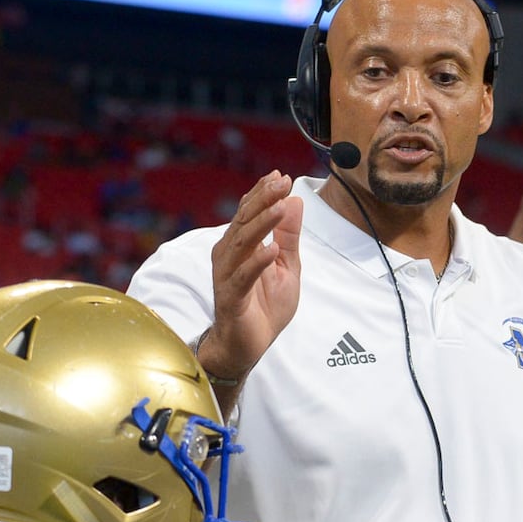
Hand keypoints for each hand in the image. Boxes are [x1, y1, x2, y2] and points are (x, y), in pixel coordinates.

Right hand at [201, 170, 302, 380]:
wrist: (249, 345)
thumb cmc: (265, 306)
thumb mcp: (287, 266)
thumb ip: (289, 235)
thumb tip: (294, 200)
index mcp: (242, 245)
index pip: (249, 212)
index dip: (263, 193)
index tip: (280, 176)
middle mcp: (229, 255)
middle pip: (243, 221)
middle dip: (262, 200)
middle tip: (280, 182)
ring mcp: (227, 275)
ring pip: (242, 243)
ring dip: (262, 224)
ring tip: (280, 207)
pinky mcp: (230, 298)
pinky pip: (242, 277)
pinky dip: (257, 262)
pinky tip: (271, 250)